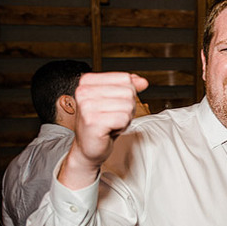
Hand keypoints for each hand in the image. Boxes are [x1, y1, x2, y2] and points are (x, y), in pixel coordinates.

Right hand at [61, 72, 148, 188]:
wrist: (89, 147)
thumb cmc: (102, 123)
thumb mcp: (116, 100)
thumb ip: (129, 87)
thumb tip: (142, 81)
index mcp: (88, 81)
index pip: (125, 78)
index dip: (127, 94)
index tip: (113, 105)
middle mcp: (84, 91)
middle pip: (128, 92)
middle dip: (127, 107)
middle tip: (112, 117)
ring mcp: (86, 106)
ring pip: (128, 106)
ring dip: (125, 118)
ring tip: (110, 123)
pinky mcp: (92, 121)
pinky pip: (124, 119)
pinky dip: (122, 127)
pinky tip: (109, 130)